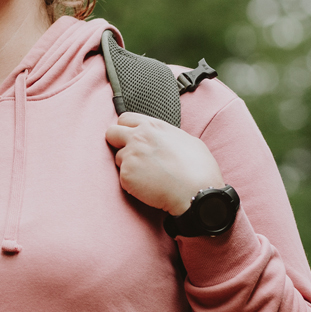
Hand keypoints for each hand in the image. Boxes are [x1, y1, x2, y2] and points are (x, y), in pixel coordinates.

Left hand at [105, 112, 223, 215]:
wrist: (196, 192)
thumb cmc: (198, 168)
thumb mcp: (188, 140)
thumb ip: (167, 135)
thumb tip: (163, 138)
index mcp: (153, 126)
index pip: (125, 119)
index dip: (126, 128)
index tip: (131, 137)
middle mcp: (137, 137)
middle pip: (111, 133)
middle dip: (116, 142)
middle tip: (130, 155)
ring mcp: (130, 155)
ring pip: (118, 158)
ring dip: (128, 165)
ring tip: (149, 175)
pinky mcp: (126, 175)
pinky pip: (123, 177)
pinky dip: (132, 183)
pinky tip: (149, 186)